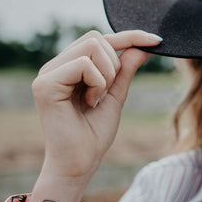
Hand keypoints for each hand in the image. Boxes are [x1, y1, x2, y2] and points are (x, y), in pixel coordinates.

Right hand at [26, 30, 161, 201]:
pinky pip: (85, 64)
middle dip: (114, 64)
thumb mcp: (116, 96)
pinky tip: (88, 102)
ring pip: (93, 46)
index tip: (157, 40)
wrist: (78, 165)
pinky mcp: (44, 84)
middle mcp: (54, 66)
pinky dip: (98, 83)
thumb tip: (146, 45)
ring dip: (107, 74)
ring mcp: (46, 74)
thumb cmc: (93, 136)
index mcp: (67, 67)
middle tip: (106, 93)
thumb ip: (126, 70)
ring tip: (96, 98)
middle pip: (96, 37)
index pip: (99, 38)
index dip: (129, 36)